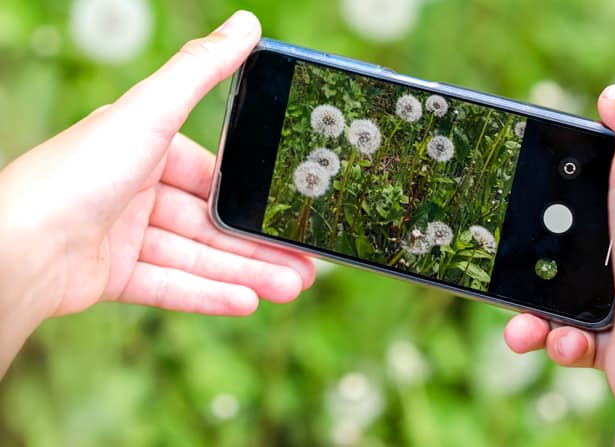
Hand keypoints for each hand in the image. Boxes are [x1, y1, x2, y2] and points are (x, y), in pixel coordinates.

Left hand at [0, 11, 314, 374]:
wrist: (19, 246)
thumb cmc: (80, 170)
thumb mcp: (151, 110)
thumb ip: (202, 70)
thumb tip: (247, 24)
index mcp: (143, 147)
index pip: (209, 175)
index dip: (249, 197)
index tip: (285, 215)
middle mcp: (134, 189)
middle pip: (209, 223)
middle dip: (256, 247)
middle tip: (303, 266)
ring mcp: (122, 235)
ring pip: (197, 257)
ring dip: (244, 274)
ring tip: (289, 288)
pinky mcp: (111, 276)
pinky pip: (171, 286)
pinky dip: (208, 295)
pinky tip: (248, 302)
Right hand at [504, 86, 614, 444]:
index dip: (583, 187)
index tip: (545, 194)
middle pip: (586, 243)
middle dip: (542, 256)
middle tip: (513, 259)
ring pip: (571, 293)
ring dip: (536, 308)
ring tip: (522, 325)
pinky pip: (576, 334)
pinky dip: (557, 338)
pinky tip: (557, 340)